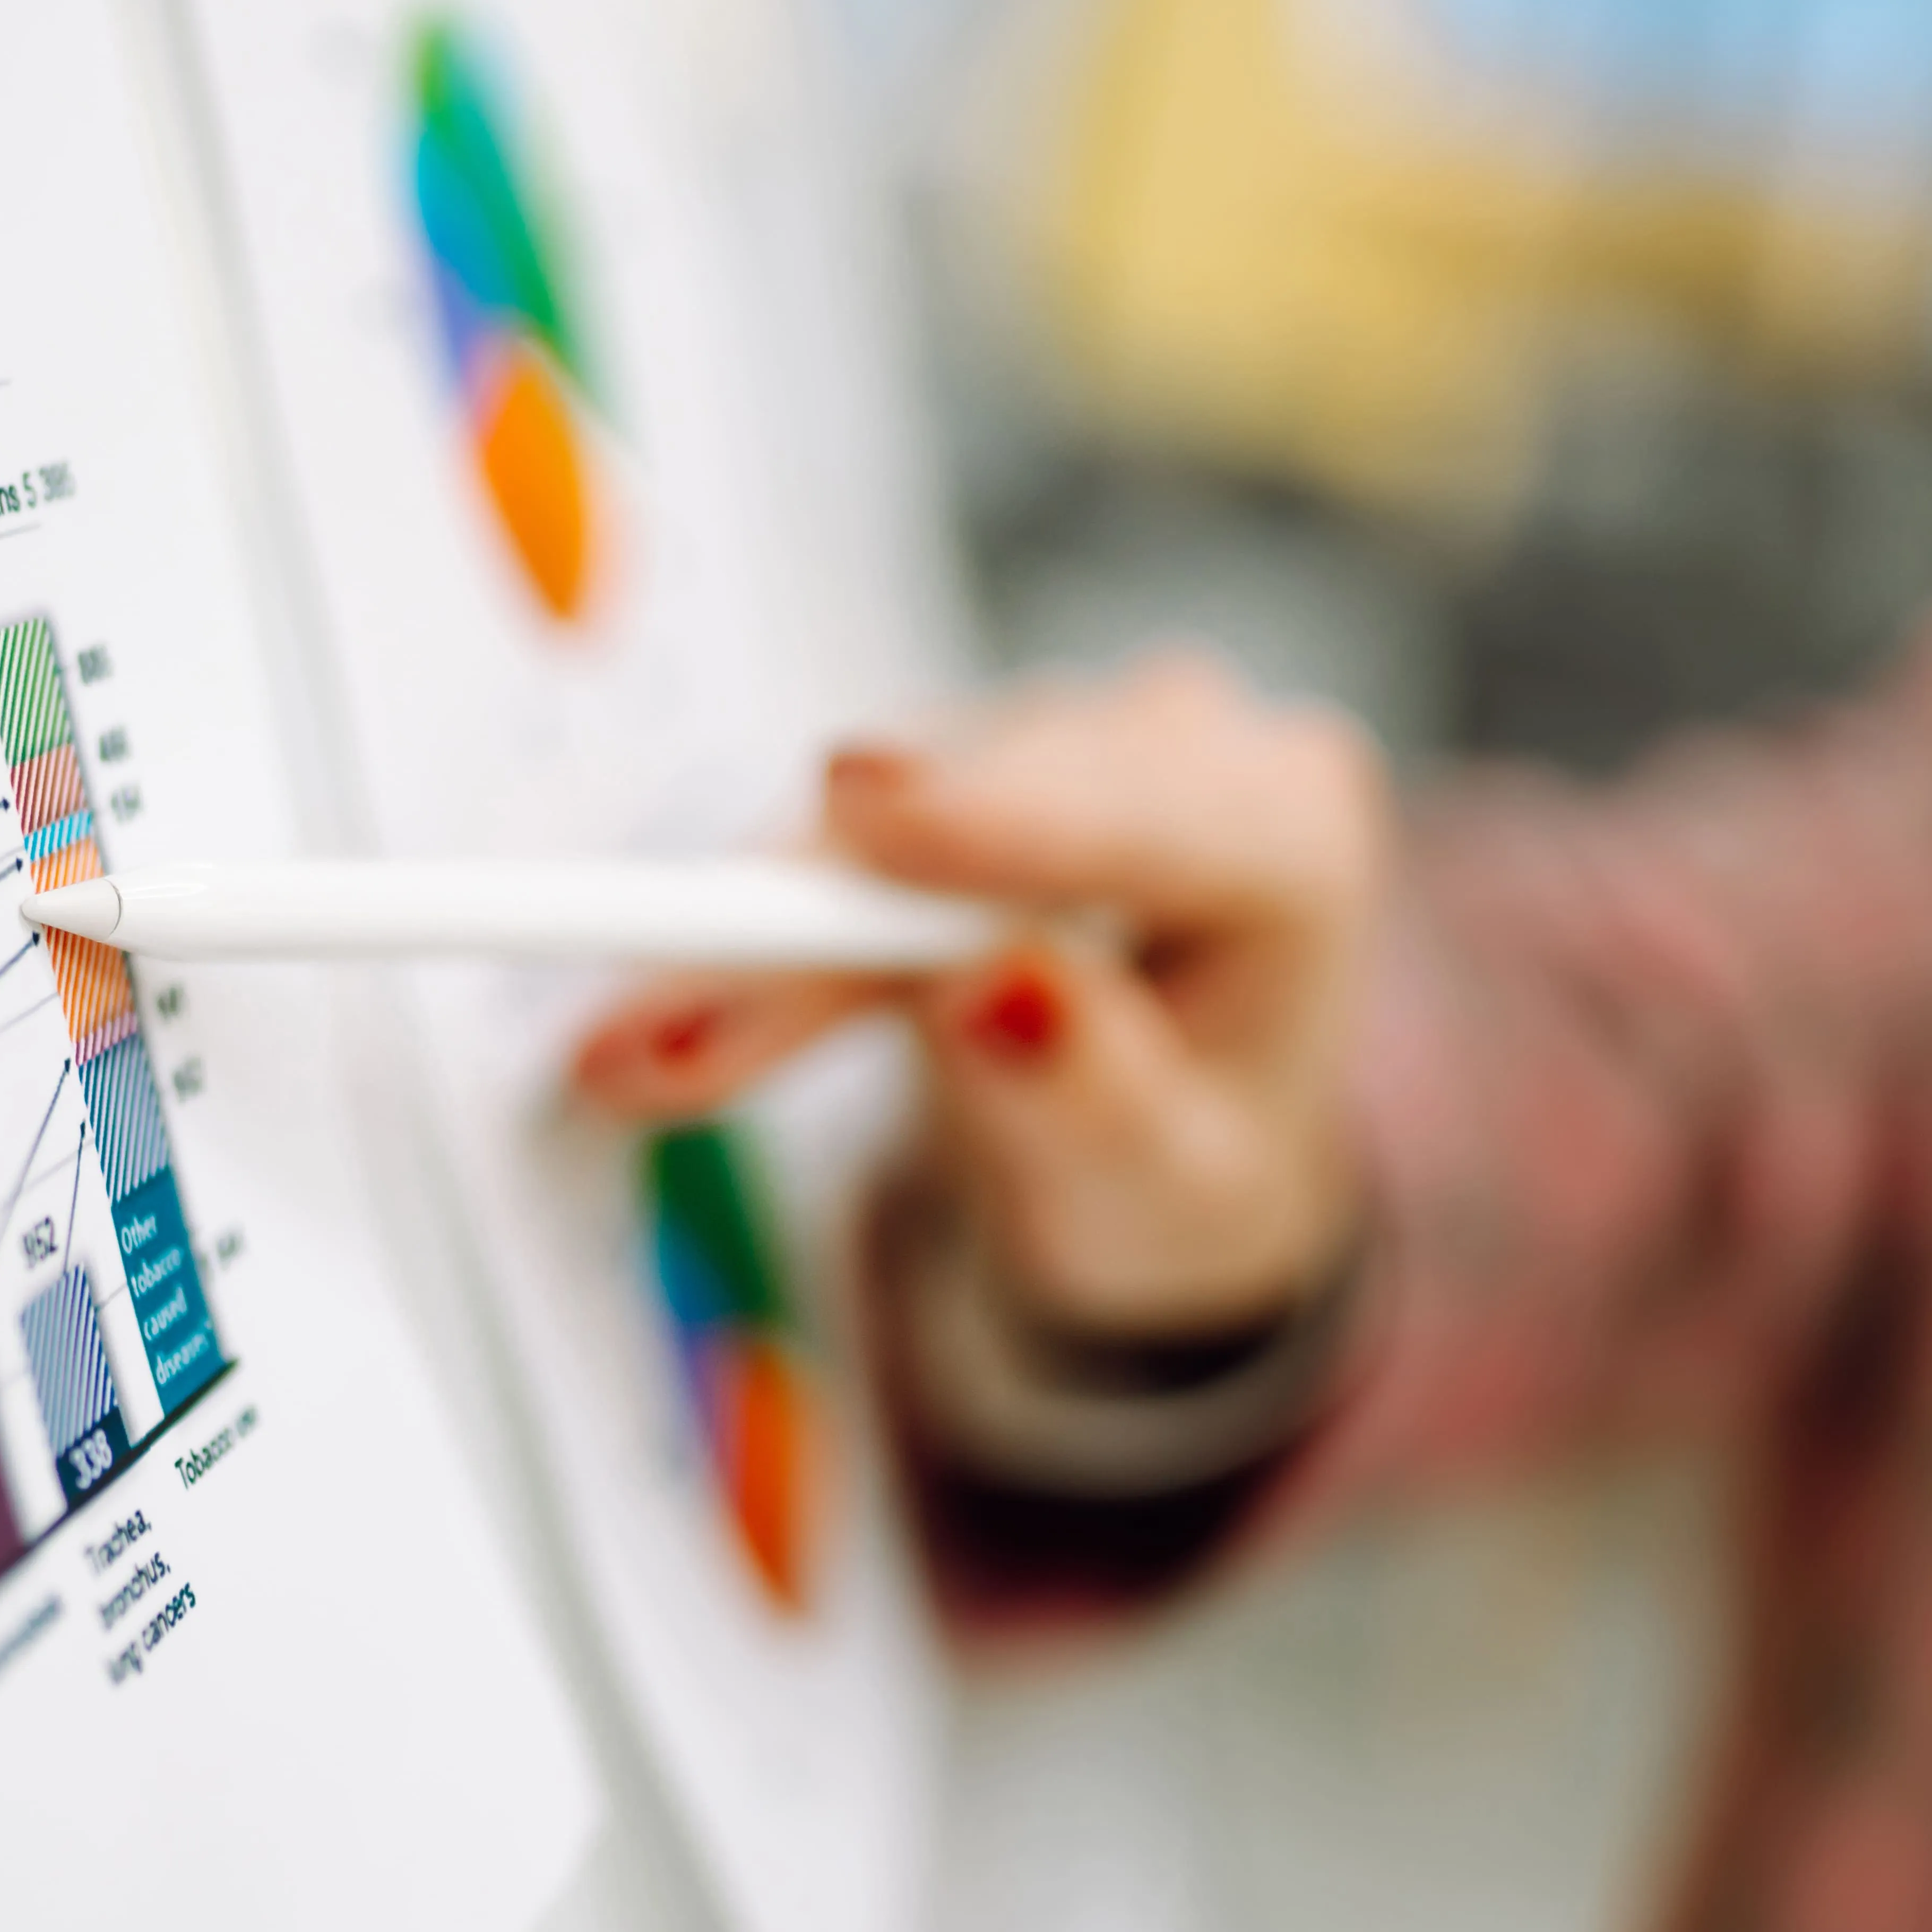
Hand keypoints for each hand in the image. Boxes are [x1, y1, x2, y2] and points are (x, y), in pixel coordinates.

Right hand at [571, 653, 1388, 1340]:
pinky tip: (674, 1009)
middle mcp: (1192, 751)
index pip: (1141, 814)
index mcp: (1293, 839)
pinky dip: (755, 918)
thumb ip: (1097, 1094)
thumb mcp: (1162, 1190)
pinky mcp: (963, 762)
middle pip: (978, 804)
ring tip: (638, 1054)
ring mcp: (1069, 740)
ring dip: (758, 928)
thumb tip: (1003, 989)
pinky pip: (835, 833)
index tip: (858, 809)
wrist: (1156, 1158)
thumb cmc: (1182, 1172)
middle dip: (812, 916)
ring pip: (880, 814)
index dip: (990, 814)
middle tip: (658, 1029)